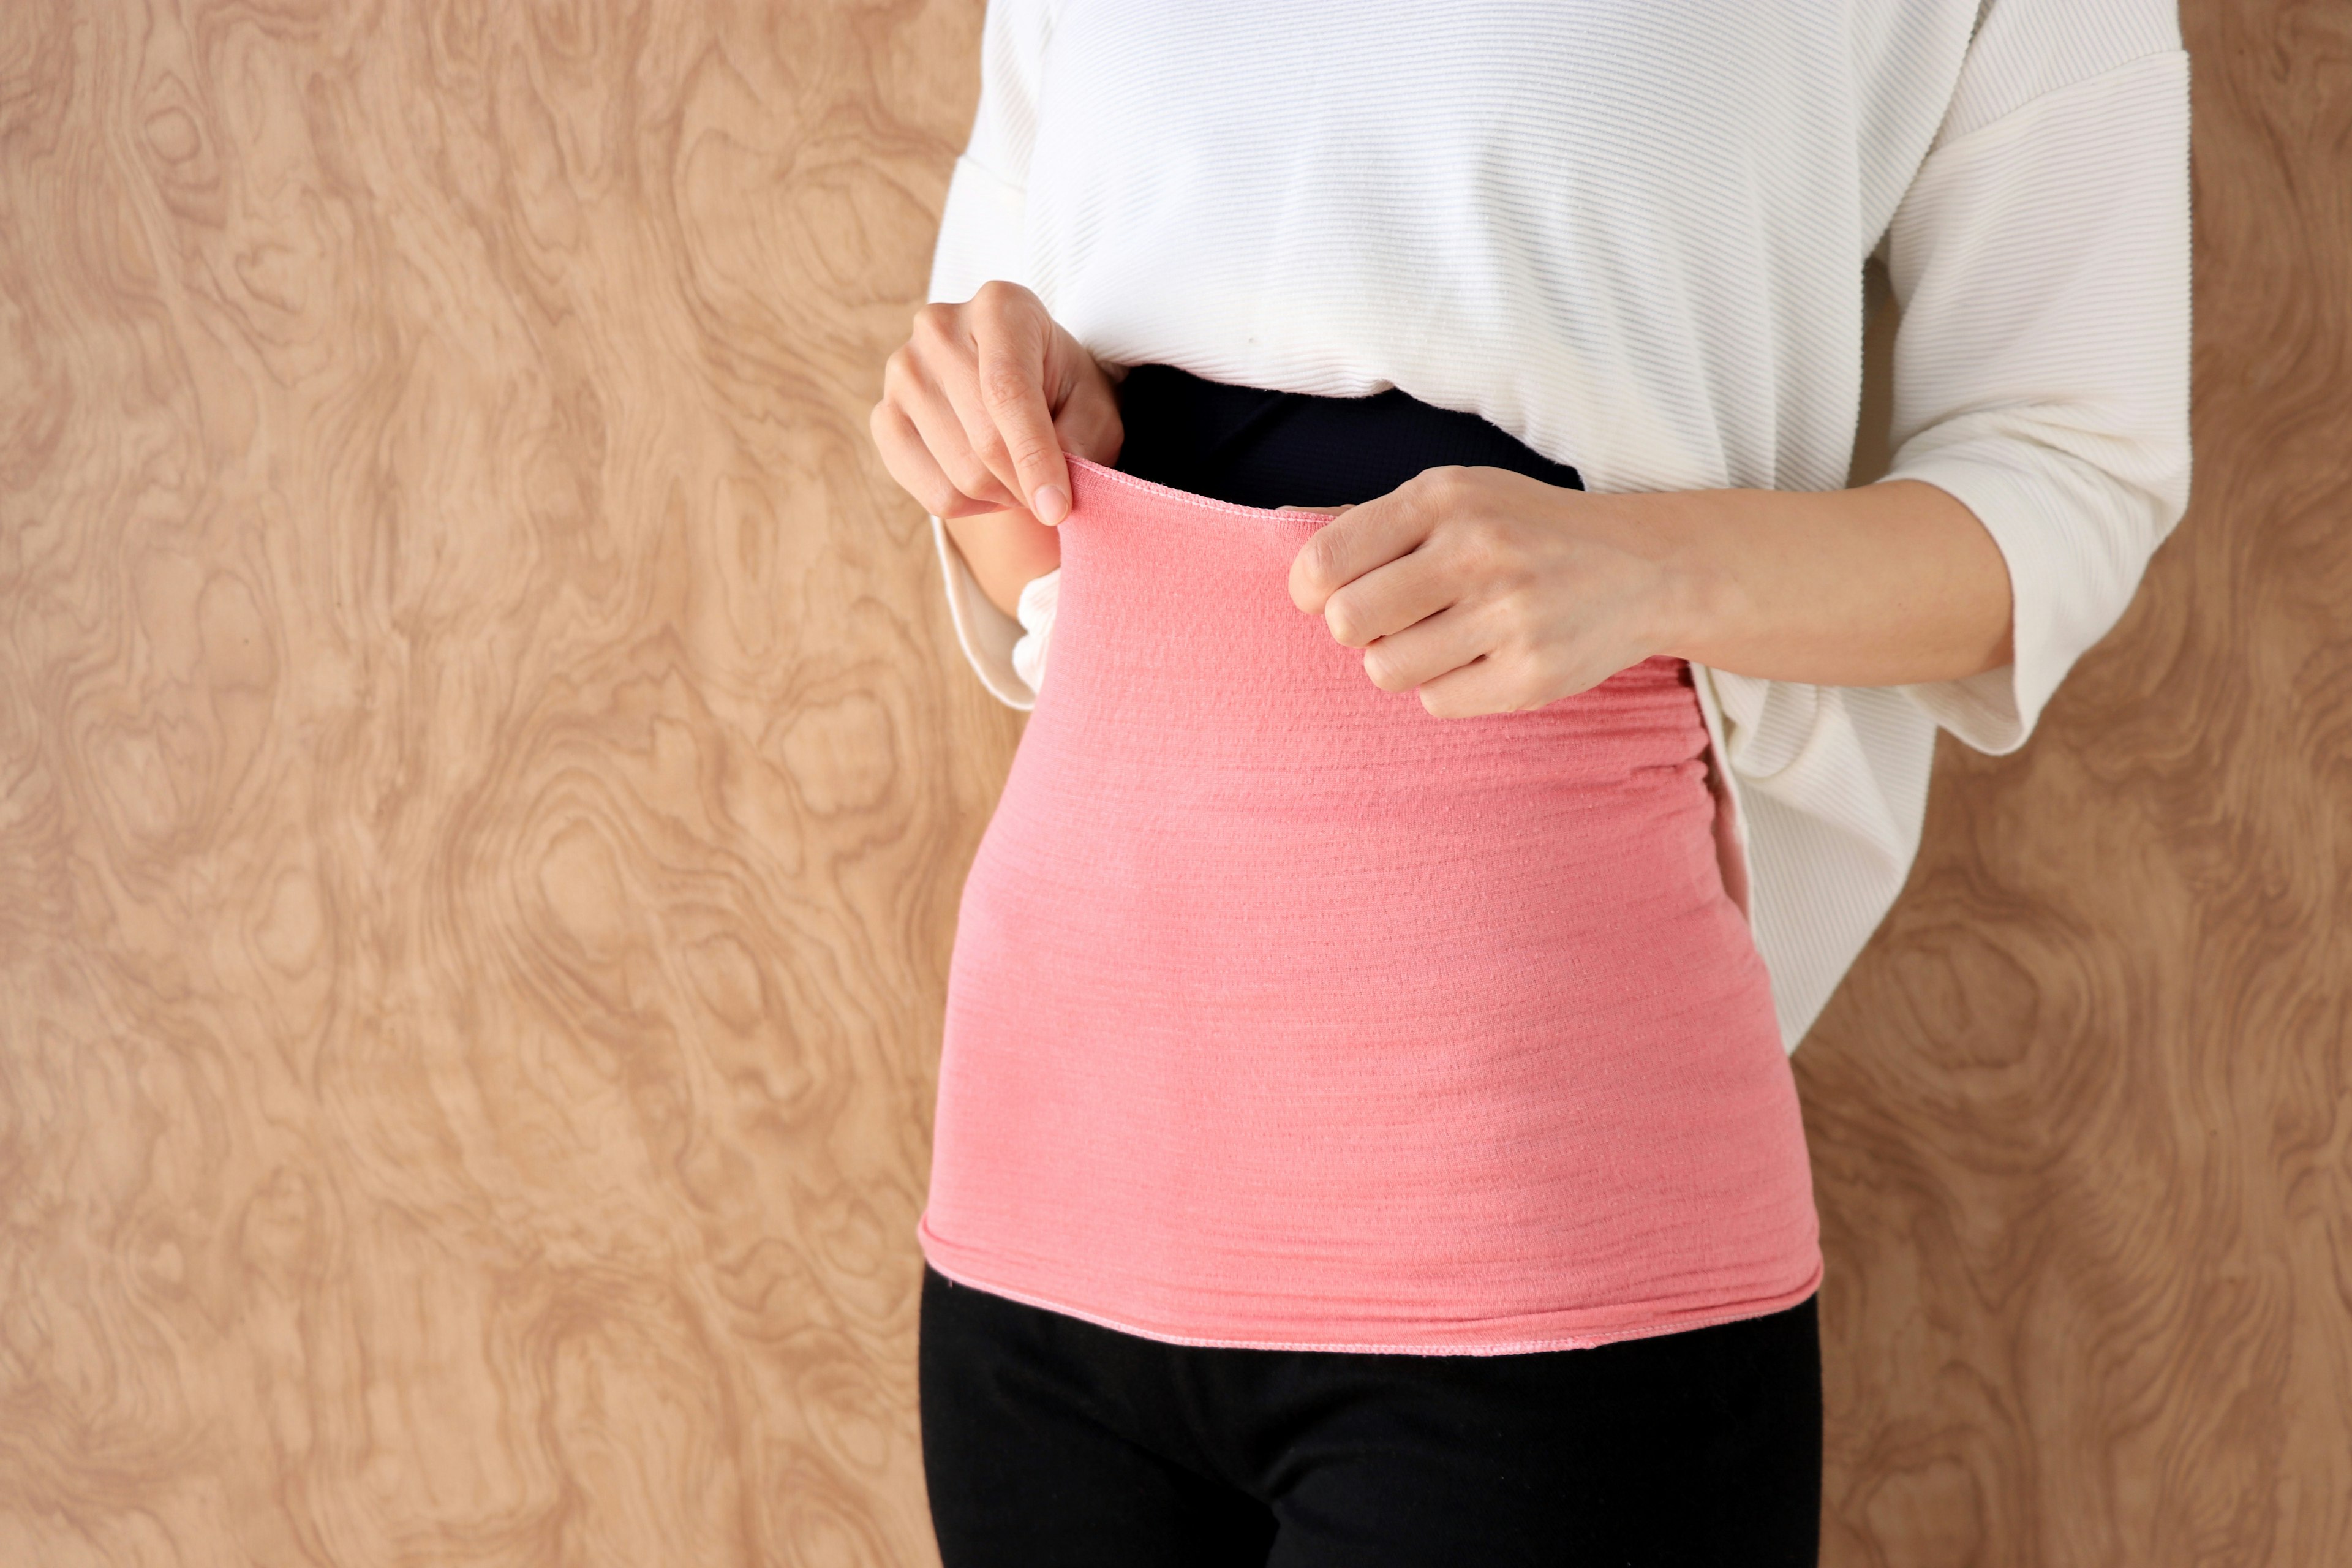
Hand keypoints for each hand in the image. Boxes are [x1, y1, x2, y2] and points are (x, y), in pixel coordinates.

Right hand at [870, 280, 1122, 527]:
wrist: (1022, 386)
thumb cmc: (1064, 391)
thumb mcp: (1094, 408)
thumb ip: (1081, 441)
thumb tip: (1049, 495)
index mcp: (1000, 307)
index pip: (1007, 390)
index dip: (1034, 456)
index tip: (1057, 508)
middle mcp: (938, 329)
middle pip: (983, 440)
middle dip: (1025, 482)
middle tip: (1049, 489)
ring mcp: (902, 372)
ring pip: (958, 475)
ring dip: (1000, 496)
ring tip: (1017, 475)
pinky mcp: (884, 416)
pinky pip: (929, 491)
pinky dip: (968, 504)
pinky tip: (986, 480)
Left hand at [1283, 465, 1693, 718]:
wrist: (1647, 567)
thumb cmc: (1529, 531)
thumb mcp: (1461, 495)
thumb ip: (1378, 519)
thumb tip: (1286, 519)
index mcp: (1446, 498)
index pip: (1326, 558)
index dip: (1311, 590)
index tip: (1330, 595)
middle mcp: (1477, 551)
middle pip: (1348, 623)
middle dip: (1361, 627)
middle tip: (1398, 617)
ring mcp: (1509, 616)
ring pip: (1386, 670)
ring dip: (1403, 660)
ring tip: (1446, 635)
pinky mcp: (1531, 674)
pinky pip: (1435, 703)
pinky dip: (1446, 688)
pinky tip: (1482, 657)